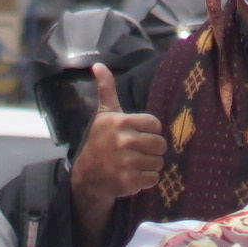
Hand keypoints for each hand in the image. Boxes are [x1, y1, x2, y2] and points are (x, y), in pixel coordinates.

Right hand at [70, 60, 167, 237]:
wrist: (87, 176)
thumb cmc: (100, 142)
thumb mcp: (104, 115)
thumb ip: (107, 90)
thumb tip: (98, 65)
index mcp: (121, 122)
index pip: (155, 125)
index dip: (149, 131)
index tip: (135, 135)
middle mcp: (124, 141)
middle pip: (160, 144)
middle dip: (152, 149)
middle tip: (137, 151)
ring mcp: (126, 162)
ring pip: (158, 162)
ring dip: (149, 165)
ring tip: (134, 163)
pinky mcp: (129, 181)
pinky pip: (154, 178)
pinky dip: (146, 179)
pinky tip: (133, 175)